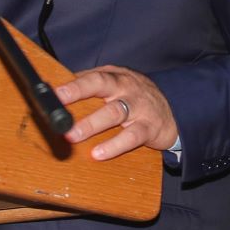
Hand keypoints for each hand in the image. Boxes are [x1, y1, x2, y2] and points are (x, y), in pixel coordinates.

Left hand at [54, 65, 176, 161]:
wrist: (175, 110)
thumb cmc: (136, 97)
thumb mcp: (117, 83)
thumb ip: (91, 83)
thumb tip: (59, 89)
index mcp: (115, 77)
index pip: (91, 76)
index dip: (72, 84)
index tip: (53, 93)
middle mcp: (126, 88)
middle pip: (102, 85)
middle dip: (79, 93)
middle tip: (59, 108)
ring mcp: (139, 107)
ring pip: (114, 112)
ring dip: (91, 124)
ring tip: (73, 135)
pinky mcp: (149, 128)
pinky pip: (131, 136)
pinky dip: (114, 145)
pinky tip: (98, 153)